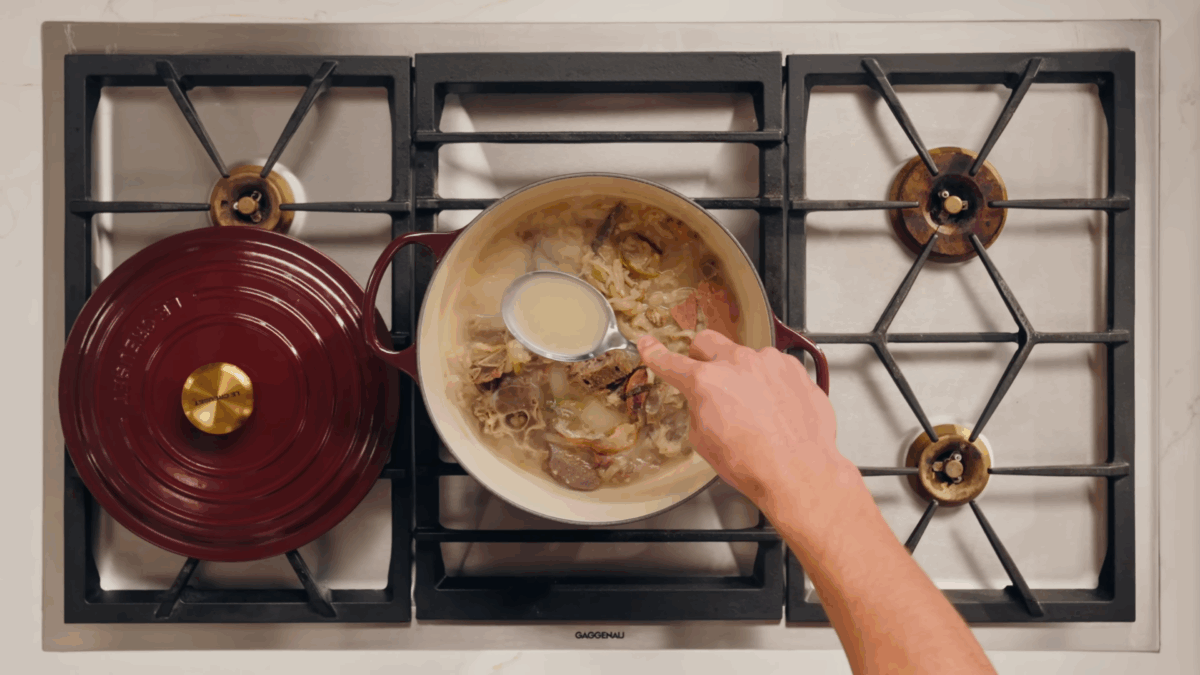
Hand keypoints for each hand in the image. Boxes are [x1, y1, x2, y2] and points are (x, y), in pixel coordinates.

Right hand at [637, 330, 850, 521]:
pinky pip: (773, 367)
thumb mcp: (704, 441)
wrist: (798, 472)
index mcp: (706, 381)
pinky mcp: (793, 368)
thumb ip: (698, 408)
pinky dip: (769, 382)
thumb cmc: (752, 464)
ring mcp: (768, 362)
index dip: (654, 353)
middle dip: (702, 357)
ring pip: (744, 356)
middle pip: (707, 341)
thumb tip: (704, 400)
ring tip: (755, 408)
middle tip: (710, 379)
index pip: (670, 362)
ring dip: (742, 374)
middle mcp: (737, 363)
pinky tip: (775, 408)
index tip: (648, 344)